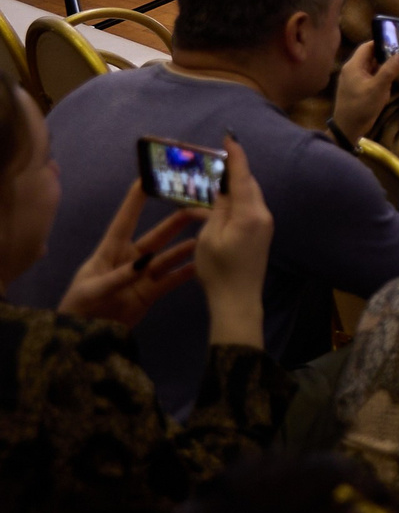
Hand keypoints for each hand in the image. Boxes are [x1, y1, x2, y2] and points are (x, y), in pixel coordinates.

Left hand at [58, 181, 201, 327]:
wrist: (82, 334)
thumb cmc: (80, 305)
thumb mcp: (92, 289)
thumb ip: (118, 277)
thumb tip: (143, 264)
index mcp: (111, 250)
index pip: (125, 219)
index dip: (136, 199)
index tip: (149, 178)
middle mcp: (131, 258)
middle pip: (156, 235)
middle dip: (175, 221)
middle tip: (195, 207)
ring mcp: (143, 275)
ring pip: (168, 256)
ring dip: (184, 247)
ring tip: (204, 236)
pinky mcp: (150, 293)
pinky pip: (171, 279)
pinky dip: (186, 272)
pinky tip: (201, 264)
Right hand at [193, 138, 272, 348]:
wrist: (238, 301)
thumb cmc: (219, 270)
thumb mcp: (210, 236)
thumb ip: (218, 208)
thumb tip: (224, 187)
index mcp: (250, 213)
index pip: (243, 177)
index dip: (236, 156)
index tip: (230, 137)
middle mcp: (263, 215)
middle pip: (248, 184)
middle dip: (233, 170)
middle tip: (215, 157)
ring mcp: (264, 225)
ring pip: (248, 196)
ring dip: (233, 186)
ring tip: (213, 177)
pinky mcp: (261, 233)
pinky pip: (248, 208)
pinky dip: (235, 201)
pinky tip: (219, 201)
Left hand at [333, 41, 398, 143]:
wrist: (348, 127)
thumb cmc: (361, 107)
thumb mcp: (378, 88)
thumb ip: (389, 70)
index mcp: (354, 66)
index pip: (367, 46)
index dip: (381, 42)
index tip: (397, 42)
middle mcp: (352, 70)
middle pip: (370, 56)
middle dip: (385, 55)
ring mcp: (354, 80)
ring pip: (371, 67)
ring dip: (384, 67)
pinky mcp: (357, 88)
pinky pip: (370, 77)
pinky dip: (380, 77)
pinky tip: (391, 81)